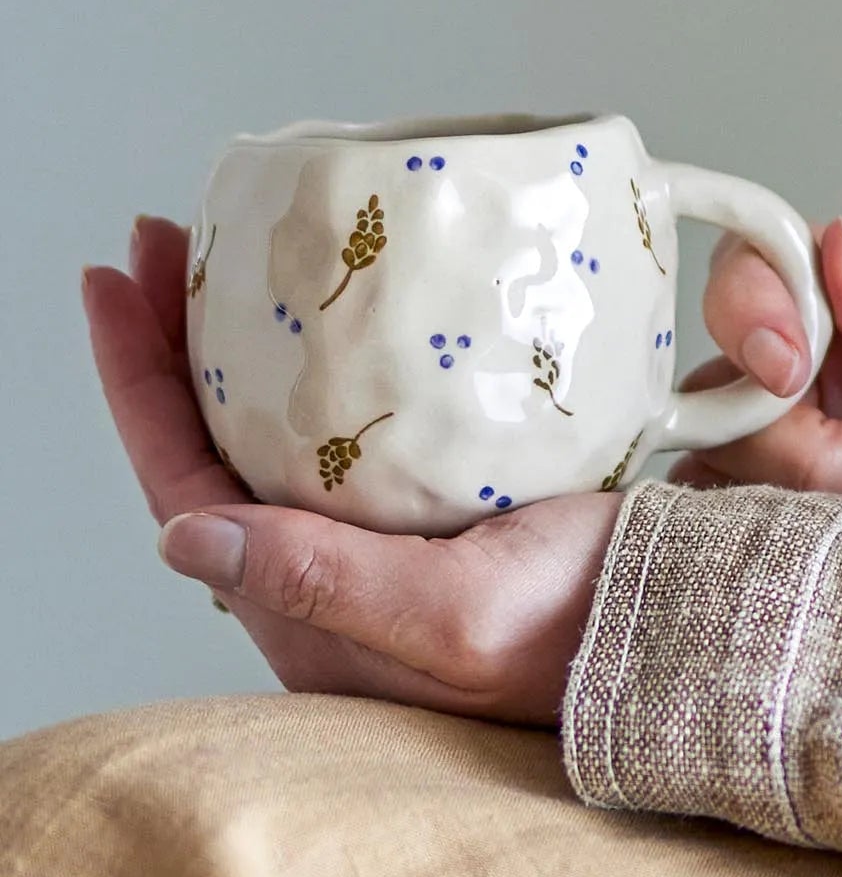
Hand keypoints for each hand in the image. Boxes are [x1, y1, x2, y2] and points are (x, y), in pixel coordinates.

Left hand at [82, 218, 621, 724]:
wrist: (691, 624)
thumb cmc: (583, 634)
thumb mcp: (452, 617)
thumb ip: (324, 581)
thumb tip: (179, 534)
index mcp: (312, 611)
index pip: (183, 480)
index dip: (136, 379)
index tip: (114, 278)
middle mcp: (332, 573)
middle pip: (214, 441)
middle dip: (174, 341)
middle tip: (162, 242)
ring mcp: (383, 536)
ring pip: (274, 427)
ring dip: (238, 343)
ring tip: (222, 260)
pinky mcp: (437, 505)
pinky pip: (344, 421)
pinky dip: (318, 356)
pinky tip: (332, 312)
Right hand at [676, 217, 841, 550]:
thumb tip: (841, 243)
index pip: (761, 266)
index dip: (749, 308)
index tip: (787, 369)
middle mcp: (826, 373)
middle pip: (726, 383)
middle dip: (792, 437)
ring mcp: (813, 453)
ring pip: (722, 462)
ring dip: (796, 494)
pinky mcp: (811, 528)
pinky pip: (744, 530)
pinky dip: (772, 547)